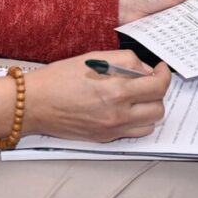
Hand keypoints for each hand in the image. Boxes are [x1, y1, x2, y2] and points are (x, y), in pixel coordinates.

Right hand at [23, 52, 171, 141]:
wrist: (34, 104)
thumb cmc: (59, 77)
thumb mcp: (93, 59)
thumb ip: (124, 61)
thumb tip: (145, 70)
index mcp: (115, 91)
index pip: (157, 87)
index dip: (164, 75)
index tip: (161, 68)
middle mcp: (117, 115)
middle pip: (158, 108)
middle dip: (158, 91)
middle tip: (148, 81)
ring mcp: (111, 130)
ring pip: (150, 124)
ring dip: (149, 108)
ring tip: (136, 95)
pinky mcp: (104, 139)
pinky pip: (133, 133)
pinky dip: (136, 120)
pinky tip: (124, 108)